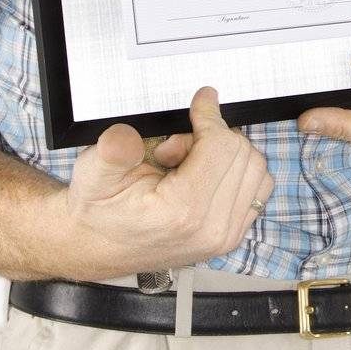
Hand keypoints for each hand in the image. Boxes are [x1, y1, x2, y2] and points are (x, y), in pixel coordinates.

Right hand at [55, 86, 273, 279]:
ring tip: (187, 163)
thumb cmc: (98, 209)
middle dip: (212, 137)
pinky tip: (204, 174)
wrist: (97, 246)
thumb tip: (129, 135)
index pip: (222, 145)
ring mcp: (225, 237)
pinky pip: (257, 187)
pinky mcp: (232, 236)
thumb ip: (113, 151)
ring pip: (256, 168)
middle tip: (174, 148)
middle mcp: (212, 229)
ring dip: (227, 154)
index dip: (210, 116)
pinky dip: (236, 170)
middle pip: (242, 153)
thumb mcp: (93, 173)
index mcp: (182, 212)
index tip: (198, 102)